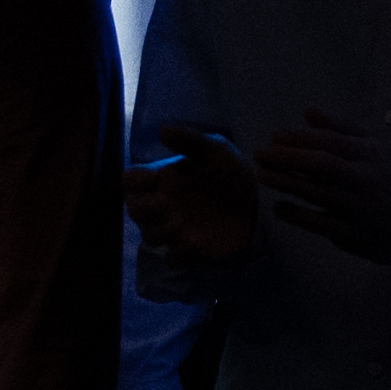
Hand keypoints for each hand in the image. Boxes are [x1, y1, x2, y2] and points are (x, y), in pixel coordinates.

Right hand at [125, 134, 261, 264]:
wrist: (259, 204)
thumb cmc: (231, 174)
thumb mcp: (216, 151)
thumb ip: (191, 140)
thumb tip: (162, 130)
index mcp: (163, 180)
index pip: (131, 181)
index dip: (134, 181)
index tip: (151, 178)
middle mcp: (163, 205)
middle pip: (134, 210)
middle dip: (144, 209)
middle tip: (165, 204)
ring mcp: (175, 229)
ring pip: (150, 236)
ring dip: (161, 232)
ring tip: (181, 225)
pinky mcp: (191, 251)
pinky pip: (173, 259)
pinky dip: (179, 255)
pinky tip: (195, 245)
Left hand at [246, 115, 390, 252]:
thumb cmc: (382, 176)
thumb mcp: (371, 148)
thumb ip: (340, 128)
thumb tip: (309, 112)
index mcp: (371, 155)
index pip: (332, 142)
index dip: (301, 138)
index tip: (275, 136)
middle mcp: (367, 180)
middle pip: (324, 165)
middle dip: (288, 157)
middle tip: (260, 154)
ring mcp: (361, 209)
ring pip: (320, 193)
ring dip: (286, 183)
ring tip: (261, 175)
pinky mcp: (355, 235)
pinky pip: (322, 224)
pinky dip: (298, 216)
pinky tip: (278, 207)